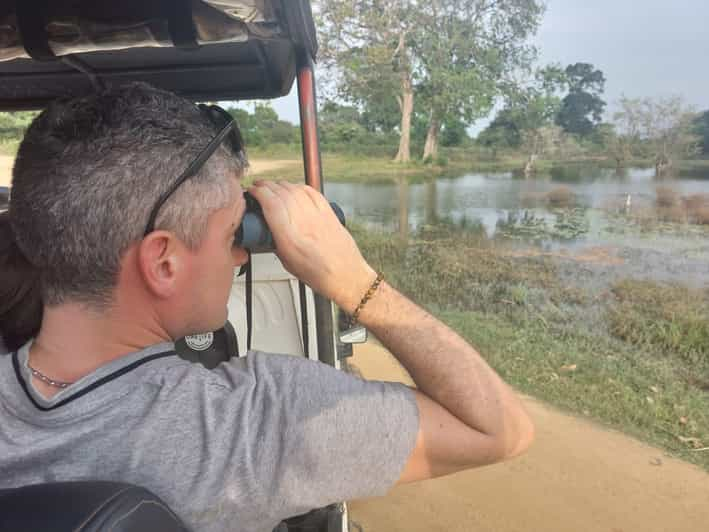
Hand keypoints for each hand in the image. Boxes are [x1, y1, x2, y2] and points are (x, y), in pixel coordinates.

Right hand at [247, 180, 376, 311]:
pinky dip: (300, 187)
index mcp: (290, 238)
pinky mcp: (328, 213)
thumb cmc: (320, 274)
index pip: (271, 204)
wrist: (346, 275)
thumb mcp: (288, 263)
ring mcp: (318, 216)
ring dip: (282, 184)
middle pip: (281, 192)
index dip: (259, 192)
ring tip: (275, 186)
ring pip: (296, 189)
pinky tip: (295, 188)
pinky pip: (312, 192)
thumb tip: (268, 232)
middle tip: (260, 186)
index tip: (252, 191)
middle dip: (267, 185)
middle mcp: (304, 223)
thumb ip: (276, 244)